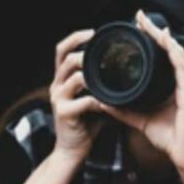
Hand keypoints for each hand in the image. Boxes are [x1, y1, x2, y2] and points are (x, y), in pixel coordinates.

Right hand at [50, 29, 104, 163]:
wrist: (72, 150)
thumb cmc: (85, 124)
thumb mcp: (93, 98)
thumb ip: (102, 85)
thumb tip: (126, 71)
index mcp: (62, 80)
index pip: (62, 50)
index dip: (76, 38)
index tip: (93, 33)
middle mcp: (57, 86)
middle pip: (64, 57)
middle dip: (82, 47)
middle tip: (100, 46)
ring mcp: (59, 99)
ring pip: (74, 76)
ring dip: (92, 72)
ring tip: (107, 74)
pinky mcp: (64, 113)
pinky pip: (84, 101)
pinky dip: (98, 100)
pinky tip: (108, 101)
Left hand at [99, 10, 183, 175]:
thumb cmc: (170, 139)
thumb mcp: (142, 120)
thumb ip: (125, 110)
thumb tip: (104, 102)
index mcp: (183, 85)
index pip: (170, 55)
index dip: (157, 38)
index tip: (140, 26)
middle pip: (174, 48)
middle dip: (157, 31)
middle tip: (139, 17)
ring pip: (177, 53)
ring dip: (162, 36)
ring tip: (147, 24)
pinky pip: (181, 67)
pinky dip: (171, 52)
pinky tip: (162, 41)